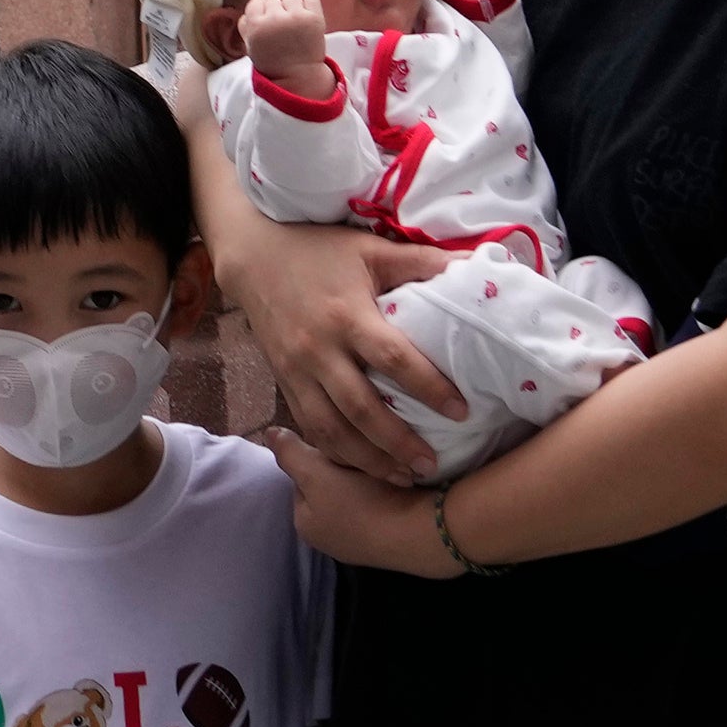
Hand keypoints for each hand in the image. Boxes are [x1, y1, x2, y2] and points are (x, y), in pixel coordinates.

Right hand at [217, 202, 468, 482]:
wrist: (254, 257)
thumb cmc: (318, 251)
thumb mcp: (369, 249)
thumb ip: (420, 261)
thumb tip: (472, 264)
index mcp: (346, 315)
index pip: (393, 359)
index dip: (429, 388)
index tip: (461, 411)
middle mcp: (318, 350)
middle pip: (360, 408)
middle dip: (397, 442)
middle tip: (431, 464)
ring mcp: (296, 371)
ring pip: (331, 428)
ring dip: (367, 458)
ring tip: (402, 477)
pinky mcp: (284, 383)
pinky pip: (310, 427)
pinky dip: (337, 451)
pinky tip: (363, 465)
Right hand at [237, 0, 338, 90]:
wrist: (298, 76)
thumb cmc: (273, 61)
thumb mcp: (250, 46)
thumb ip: (246, 27)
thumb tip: (248, 12)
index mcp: (257, 27)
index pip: (256, 2)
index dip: (260, 11)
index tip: (266, 22)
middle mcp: (276, 20)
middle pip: (273, 1)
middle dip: (276, 12)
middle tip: (281, 30)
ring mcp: (297, 18)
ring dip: (291, 8)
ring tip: (293, 25)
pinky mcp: (315, 19)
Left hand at [259, 424, 456, 575]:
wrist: (424, 533)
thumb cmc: (361, 503)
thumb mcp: (316, 474)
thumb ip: (290, 454)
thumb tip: (268, 435)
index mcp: (305, 525)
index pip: (304, 477)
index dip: (320, 454)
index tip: (339, 443)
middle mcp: (329, 540)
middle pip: (330, 487)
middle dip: (343, 467)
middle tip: (363, 452)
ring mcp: (361, 545)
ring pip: (358, 496)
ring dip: (368, 478)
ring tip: (384, 465)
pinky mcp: (391, 542)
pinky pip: (382, 506)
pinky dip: (388, 492)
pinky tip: (400, 483)